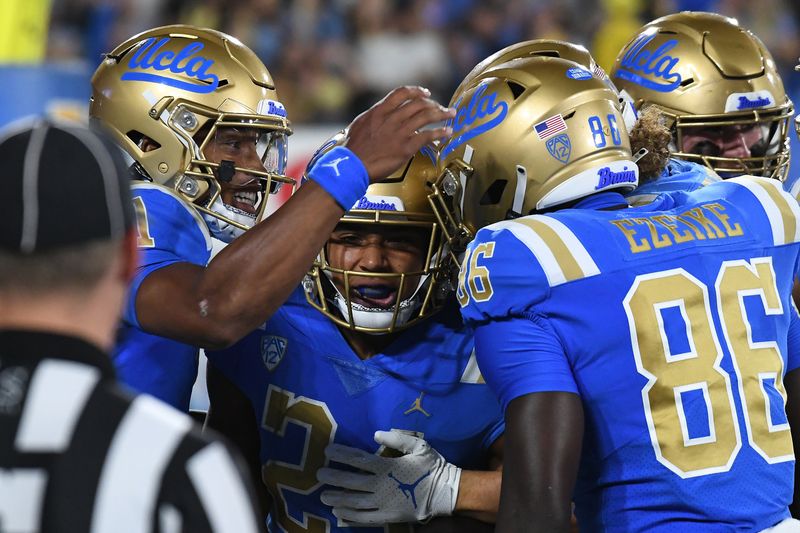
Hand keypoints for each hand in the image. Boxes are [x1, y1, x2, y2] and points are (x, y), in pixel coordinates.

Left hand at [317, 430, 461, 524]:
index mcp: (387, 467)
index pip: (358, 460)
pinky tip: (339, 514)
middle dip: (333, 477)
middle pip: (352, 482)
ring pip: (355, 502)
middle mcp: (381, 485)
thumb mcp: (418, 445)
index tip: (328, 451)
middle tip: (318, 474)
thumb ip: (396, 438)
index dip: (341, 455)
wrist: (445, 493)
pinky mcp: (388, 517)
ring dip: (338, 498)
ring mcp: (383, 503)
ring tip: (323, 496)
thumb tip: (375, 433)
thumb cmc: (431, 466)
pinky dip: (351, 517)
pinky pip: (365, 519)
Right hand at [344, 87, 454, 182]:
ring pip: (427, 116)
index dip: (416, 91)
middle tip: (442, 108)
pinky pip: (428, 136)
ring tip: (451, 115)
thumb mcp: (359, 125)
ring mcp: (399, 132)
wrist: (352, 166)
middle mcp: (391, 119)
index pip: (401, 93)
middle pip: (418, 103)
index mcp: (378, 111)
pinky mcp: (405, 147)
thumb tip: (381, 115)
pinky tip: (447, 132)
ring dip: (442, 114)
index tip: (426, 93)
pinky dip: (440, 132)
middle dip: (434, 104)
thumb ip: (374, 118)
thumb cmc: (353, 149)